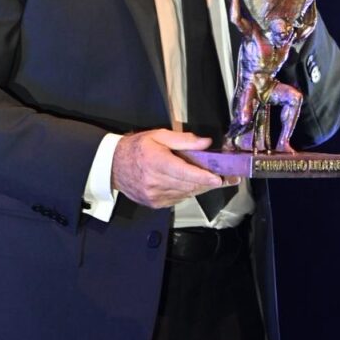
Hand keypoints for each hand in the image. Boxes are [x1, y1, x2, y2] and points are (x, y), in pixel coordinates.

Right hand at [112, 129, 237, 208]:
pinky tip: (189, 183)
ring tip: (211, 179)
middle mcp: (155, 182)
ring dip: (200, 187)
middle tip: (227, 178)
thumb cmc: (136, 148)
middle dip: (209, 182)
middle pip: (190, 185)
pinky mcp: (155, 204)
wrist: (113, 166)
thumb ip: (183, 140)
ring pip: (186, 194)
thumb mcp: (158, 136)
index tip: (219, 178)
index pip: (185, 173)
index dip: (204, 177)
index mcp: (156, 162)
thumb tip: (205, 143)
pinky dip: (187, 191)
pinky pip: (179, 199)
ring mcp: (155, 195)